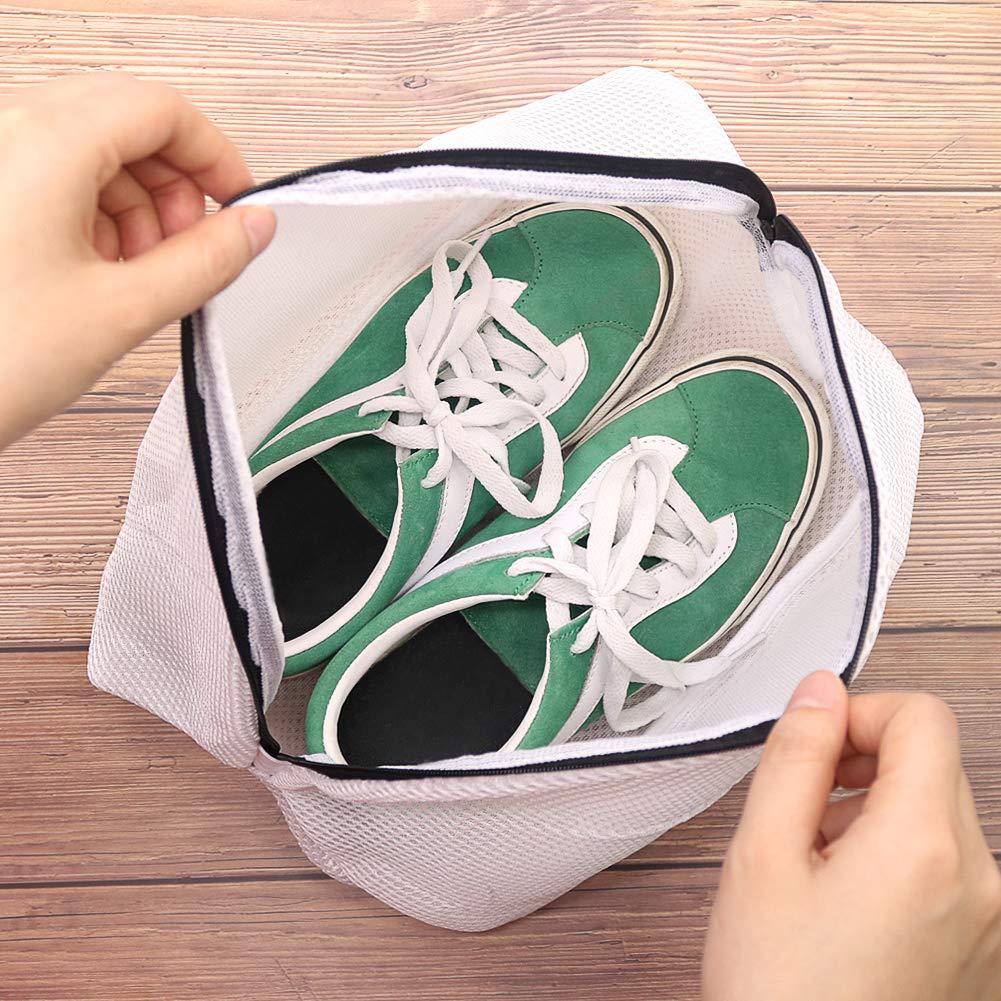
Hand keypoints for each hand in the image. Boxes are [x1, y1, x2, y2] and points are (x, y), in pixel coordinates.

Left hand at [0, 73, 275, 448]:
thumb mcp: (124, 310)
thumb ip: (205, 261)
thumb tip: (250, 228)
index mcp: (46, 145)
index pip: (162, 110)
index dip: (216, 155)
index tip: (240, 204)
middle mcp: (9, 135)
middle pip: (127, 122)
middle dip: (176, 185)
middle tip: (192, 246)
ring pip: (93, 151)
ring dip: (137, 204)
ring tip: (140, 272)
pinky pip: (55, 178)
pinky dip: (96, 215)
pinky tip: (101, 272)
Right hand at [703, 671, 1000, 1000]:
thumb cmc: (779, 994)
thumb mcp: (762, 857)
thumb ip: (795, 757)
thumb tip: (821, 692)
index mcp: (927, 847)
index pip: (921, 716)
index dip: (857, 714)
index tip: (812, 750)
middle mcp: (984, 883)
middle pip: (933, 763)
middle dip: (863, 765)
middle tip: (801, 815)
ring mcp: (993, 925)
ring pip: (940, 815)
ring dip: (877, 813)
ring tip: (819, 870)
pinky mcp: (987, 955)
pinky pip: (952, 869)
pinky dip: (901, 860)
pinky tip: (849, 910)